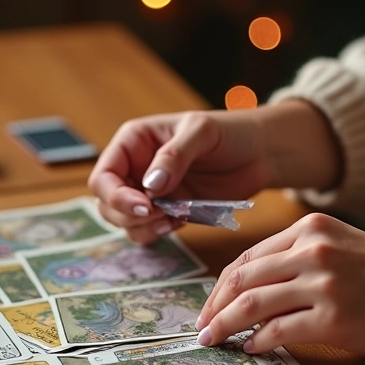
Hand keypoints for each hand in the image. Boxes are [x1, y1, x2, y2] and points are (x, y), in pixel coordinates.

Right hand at [89, 99, 342, 243]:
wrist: (261, 153)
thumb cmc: (231, 132)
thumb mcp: (202, 132)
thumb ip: (174, 156)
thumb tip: (150, 185)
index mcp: (134, 142)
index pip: (103, 176)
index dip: (116, 196)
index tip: (145, 205)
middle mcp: (136, 168)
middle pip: (107, 204)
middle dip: (129, 215)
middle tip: (162, 215)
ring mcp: (151, 192)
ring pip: (125, 222)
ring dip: (143, 228)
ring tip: (173, 219)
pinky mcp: (168, 210)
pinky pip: (148, 230)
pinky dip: (158, 232)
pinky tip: (180, 221)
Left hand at [196, 213, 364, 359]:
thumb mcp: (342, 247)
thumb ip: (298, 258)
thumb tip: (248, 290)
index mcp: (312, 228)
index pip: (249, 257)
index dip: (221, 285)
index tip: (209, 304)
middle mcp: (314, 250)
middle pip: (242, 279)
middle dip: (213, 307)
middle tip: (201, 328)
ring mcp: (323, 284)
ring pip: (251, 306)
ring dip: (225, 326)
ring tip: (214, 341)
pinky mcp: (333, 318)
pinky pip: (278, 331)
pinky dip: (258, 342)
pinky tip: (252, 348)